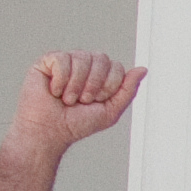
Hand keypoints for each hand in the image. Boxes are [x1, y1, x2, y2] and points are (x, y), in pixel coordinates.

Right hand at [13, 50, 143, 158]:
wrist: (49, 132)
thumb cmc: (76, 124)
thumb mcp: (110, 111)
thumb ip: (127, 91)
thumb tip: (143, 69)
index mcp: (101, 75)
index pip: (116, 67)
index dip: (109, 86)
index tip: (96, 101)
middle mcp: (85, 64)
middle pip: (101, 59)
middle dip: (94, 85)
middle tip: (81, 100)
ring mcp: (67, 61)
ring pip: (82, 58)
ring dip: (76, 86)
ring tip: (67, 99)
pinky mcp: (48, 61)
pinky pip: (62, 59)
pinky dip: (60, 80)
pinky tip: (55, 91)